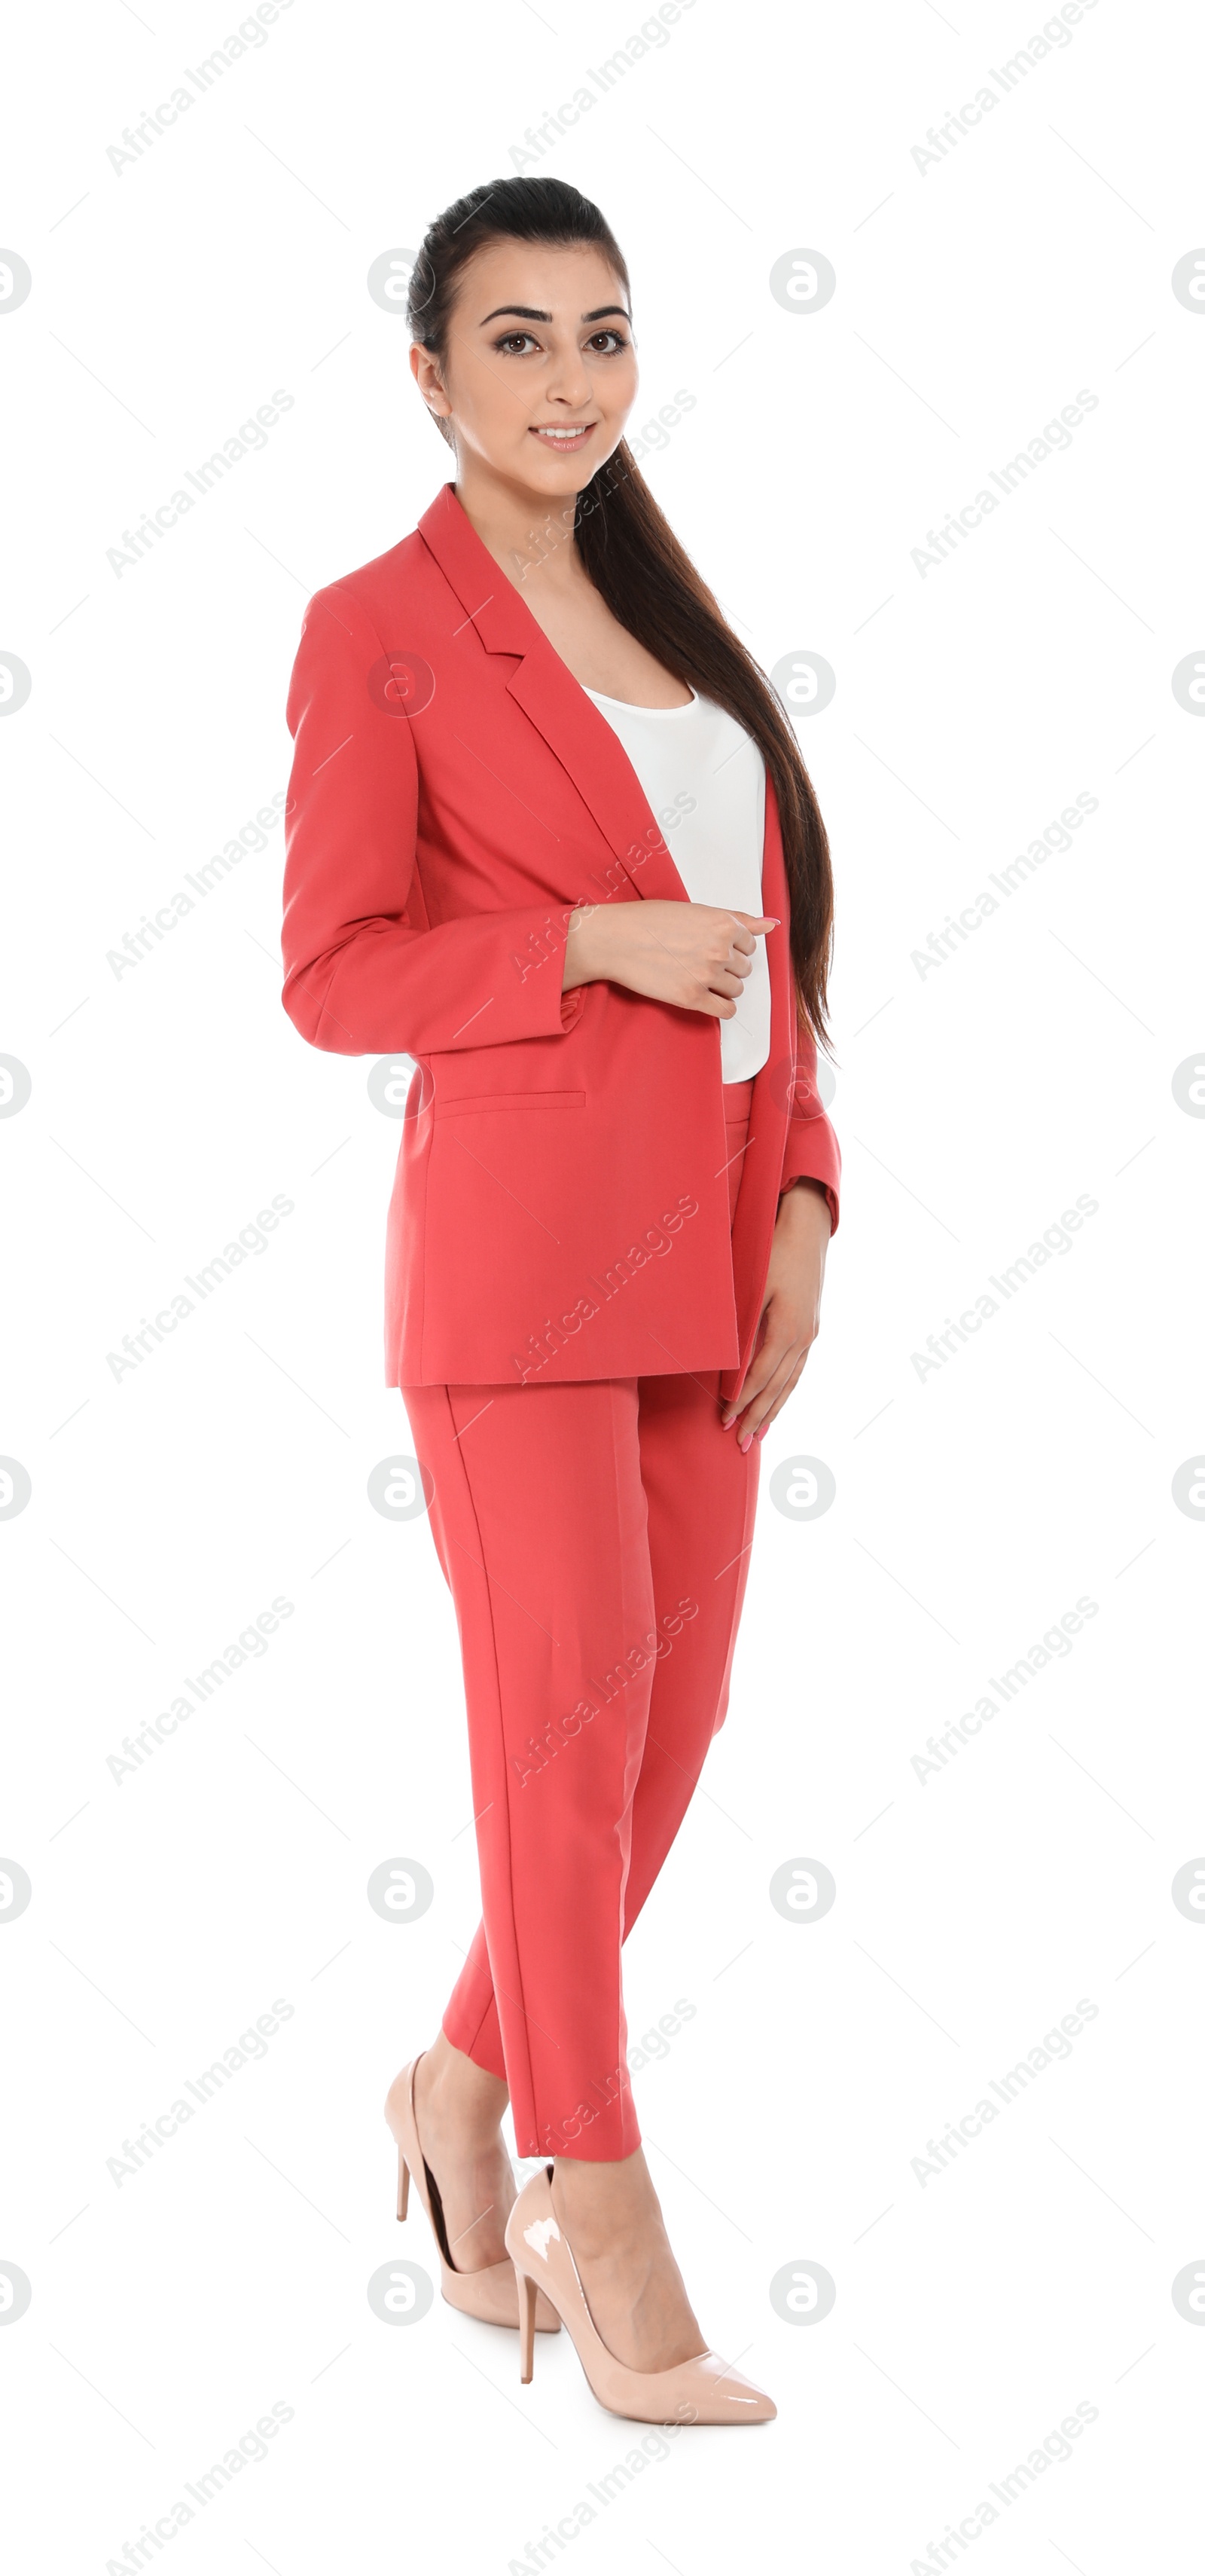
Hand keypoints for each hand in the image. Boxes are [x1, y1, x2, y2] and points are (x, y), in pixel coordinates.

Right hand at [563, 899, 775, 1018]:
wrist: (615, 939)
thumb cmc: (648, 921)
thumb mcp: (696, 910)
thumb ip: (736, 919)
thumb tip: (770, 924)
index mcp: (723, 924)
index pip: (750, 944)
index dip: (733, 947)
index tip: (716, 948)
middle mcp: (719, 950)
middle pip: (744, 969)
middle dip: (728, 967)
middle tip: (702, 962)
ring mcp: (707, 975)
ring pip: (736, 990)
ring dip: (724, 987)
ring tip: (700, 978)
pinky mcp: (692, 998)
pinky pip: (725, 1011)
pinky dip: (721, 1008)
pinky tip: (708, 999)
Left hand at [721, 1181, 829, 1447]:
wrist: (806, 1226)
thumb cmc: (772, 1251)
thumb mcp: (752, 1286)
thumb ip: (741, 1325)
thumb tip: (724, 1360)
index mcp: (788, 1330)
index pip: (759, 1377)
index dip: (741, 1401)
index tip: (724, 1420)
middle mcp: (803, 1338)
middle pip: (777, 1388)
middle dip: (757, 1417)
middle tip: (740, 1443)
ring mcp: (810, 1334)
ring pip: (791, 1382)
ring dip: (774, 1410)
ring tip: (759, 1434)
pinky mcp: (811, 1327)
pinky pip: (798, 1369)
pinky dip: (787, 1390)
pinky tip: (778, 1401)